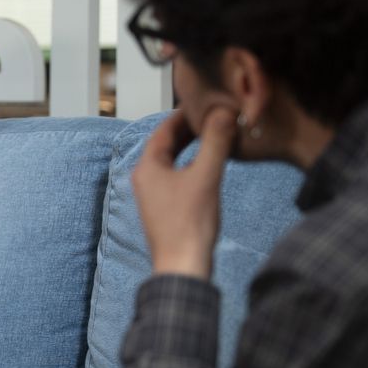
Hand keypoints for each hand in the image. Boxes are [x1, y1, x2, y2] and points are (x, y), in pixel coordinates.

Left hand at [132, 107, 236, 279]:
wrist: (183, 266)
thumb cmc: (191, 222)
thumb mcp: (206, 177)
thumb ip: (215, 143)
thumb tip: (224, 112)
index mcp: (147, 167)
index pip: (163, 130)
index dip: (183, 114)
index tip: (204, 102)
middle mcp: (144, 178)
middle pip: (165, 145)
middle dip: (187, 130)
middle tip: (212, 116)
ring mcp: (152, 194)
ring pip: (170, 161)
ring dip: (189, 147)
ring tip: (213, 135)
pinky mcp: (163, 207)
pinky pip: (175, 176)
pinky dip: (189, 164)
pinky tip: (207, 166)